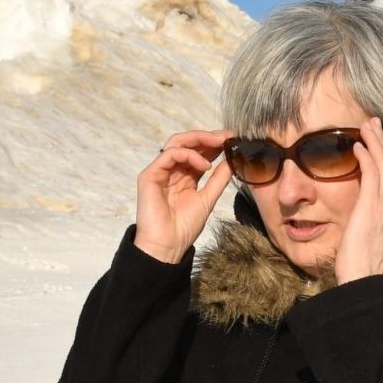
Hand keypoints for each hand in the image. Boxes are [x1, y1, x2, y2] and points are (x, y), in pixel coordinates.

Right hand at [134, 129, 235, 263]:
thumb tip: (232, 159)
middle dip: (208, 137)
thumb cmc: (184, 227)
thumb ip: (219, 179)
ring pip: (177, 143)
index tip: (233, 139)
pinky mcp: (149, 175)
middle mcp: (171, 171)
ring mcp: (159, 171)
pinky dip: (189, 155)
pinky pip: (170, 154)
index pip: (198, 152)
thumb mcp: (208, 198)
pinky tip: (204, 166)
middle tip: (227, 136)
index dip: (214, 143)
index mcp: (184, 176)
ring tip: (219, 144)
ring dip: (199, 140)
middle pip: (187, 143)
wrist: (168, 246)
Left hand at [332, 117, 382, 284]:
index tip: (378, 142)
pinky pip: (372, 170)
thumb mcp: (373, 234)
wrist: (364, 277)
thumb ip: (373, 217)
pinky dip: (366, 154)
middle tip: (374, 123)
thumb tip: (363, 208)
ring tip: (366, 125)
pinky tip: (357, 145)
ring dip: (375, 141)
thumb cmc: (363, 262)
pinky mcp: (374, 203)